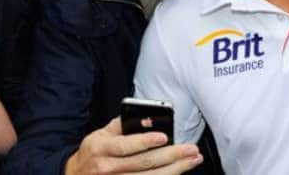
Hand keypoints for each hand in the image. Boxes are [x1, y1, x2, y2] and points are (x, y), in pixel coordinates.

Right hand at [65, 117, 202, 174]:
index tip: (164, 137)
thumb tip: (148, 119)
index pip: (124, 146)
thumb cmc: (96, 151)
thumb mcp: (102, 133)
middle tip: (191, 149)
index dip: (145, 142)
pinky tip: (178, 172)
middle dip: (171, 156)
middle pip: (143, 164)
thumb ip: (124, 124)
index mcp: (100, 148)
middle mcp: (106, 168)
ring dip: (175, 170)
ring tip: (193, 160)